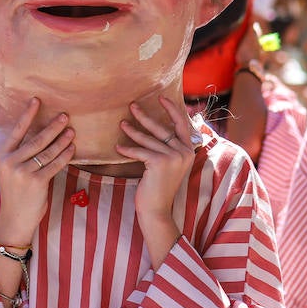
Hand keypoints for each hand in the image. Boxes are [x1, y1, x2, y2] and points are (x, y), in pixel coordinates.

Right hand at [0, 97, 73, 246]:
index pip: (16, 131)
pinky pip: (54, 165)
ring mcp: (23, 172)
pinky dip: (65, 156)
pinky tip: (72, 149)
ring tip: (72, 131)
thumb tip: (44, 134)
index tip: (36, 100)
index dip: (27, 114)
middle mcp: (10, 162)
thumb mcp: (12, 170)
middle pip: (36, 139)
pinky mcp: (36, 182)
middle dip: (52, 126)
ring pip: (47, 152)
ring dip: (62, 140)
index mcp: (2, 155)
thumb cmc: (17, 191)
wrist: (15, 218)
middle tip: (64, 115)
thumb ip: (22, 153)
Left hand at [119, 97, 196, 220]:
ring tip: (121, 123)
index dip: (172, 109)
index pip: (181, 124)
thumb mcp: (168, 165)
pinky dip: (127, 149)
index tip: (161, 97)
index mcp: (189, 151)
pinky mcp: (160, 163)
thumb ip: (168, 148)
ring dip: (132, 131)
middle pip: (162, 128)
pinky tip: (117, 147)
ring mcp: (173, 157)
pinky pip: (140, 151)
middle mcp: (184, 152)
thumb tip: (156, 128)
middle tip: (132, 105)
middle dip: (145, 116)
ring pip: (148, 139)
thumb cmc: (159, 187)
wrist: (157, 210)